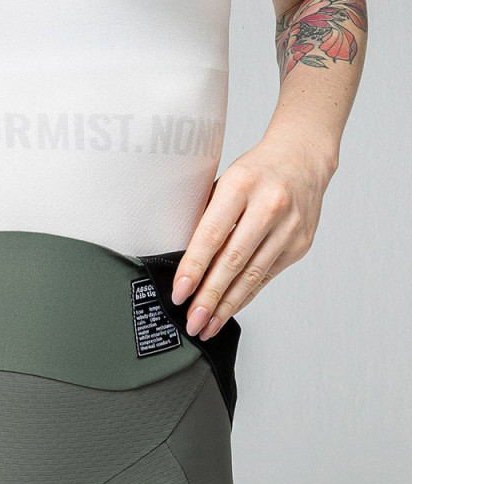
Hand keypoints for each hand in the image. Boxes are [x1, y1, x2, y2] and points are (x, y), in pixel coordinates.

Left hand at [171, 135, 336, 338]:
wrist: (303, 158)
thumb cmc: (256, 170)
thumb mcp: (225, 181)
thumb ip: (208, 216)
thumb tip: (185, 261)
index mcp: (242, 185)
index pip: (212, 234)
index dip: (194, 268)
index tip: (180, 292)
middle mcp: (269, 206)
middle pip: (233, 261)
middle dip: (210, 297)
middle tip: (193, 321)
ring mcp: (289, 227)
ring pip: (252, 275)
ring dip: (227, 305)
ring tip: (208, 325)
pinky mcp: (300, 244)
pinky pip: (266, 276)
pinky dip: (246, 295)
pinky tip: (230, 308)